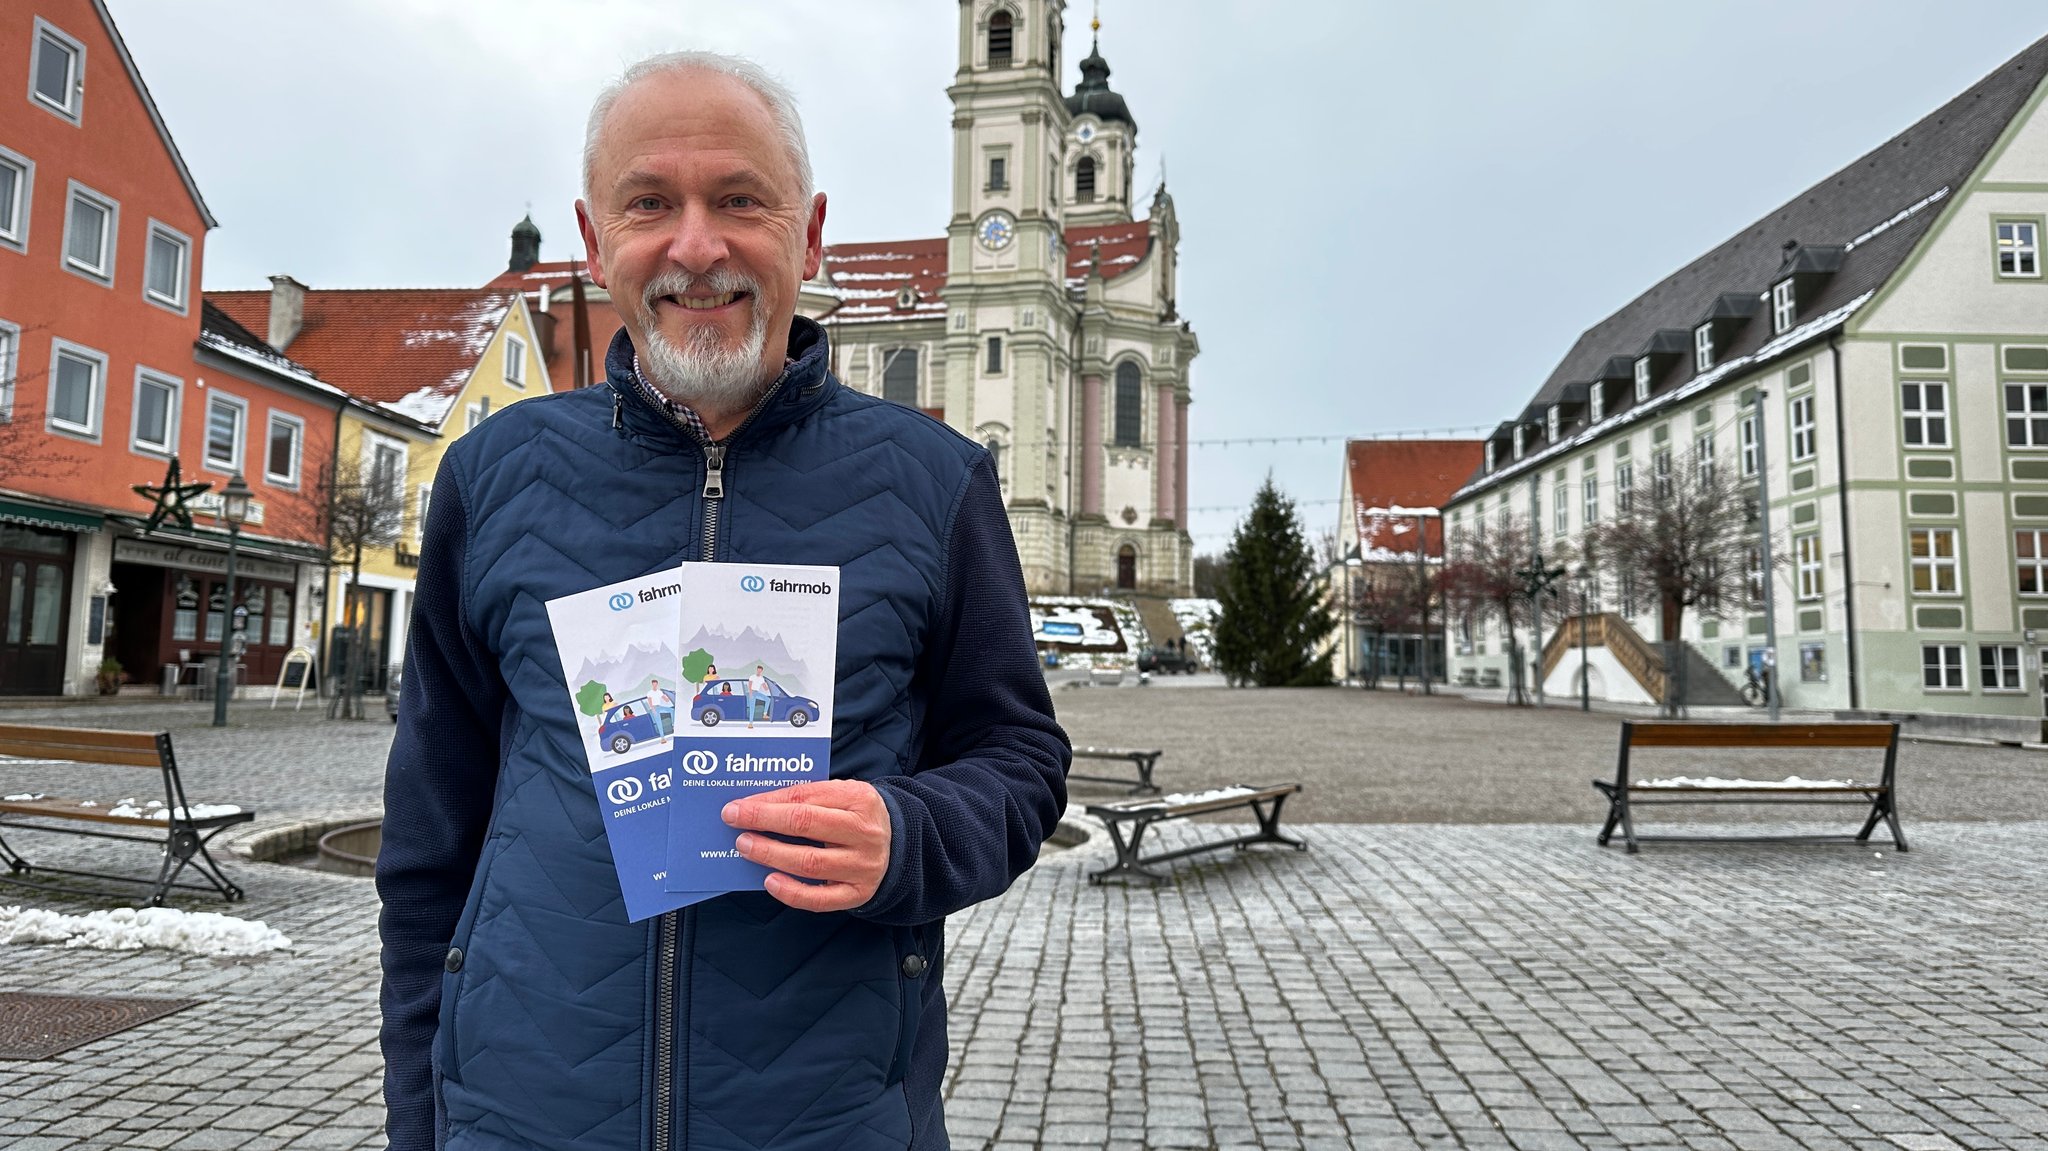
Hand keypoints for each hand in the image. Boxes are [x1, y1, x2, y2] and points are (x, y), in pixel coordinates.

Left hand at [722, 780, 890, 911]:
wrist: (900, 846)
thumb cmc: (858, 817)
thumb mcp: (842, 796)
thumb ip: (807, 797)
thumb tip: (757, 805)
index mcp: (860, 799)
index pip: (806, 798)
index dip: (767, 803)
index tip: (737, 807)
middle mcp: (864, 832)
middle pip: (806, 825)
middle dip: (764, 822)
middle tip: (736, 825)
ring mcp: (862, 865)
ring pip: (809, 862)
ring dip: (771, 855)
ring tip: (746, 847)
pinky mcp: (857, 893)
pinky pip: (819, 899)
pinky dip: (791, 892)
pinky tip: (770, 881)